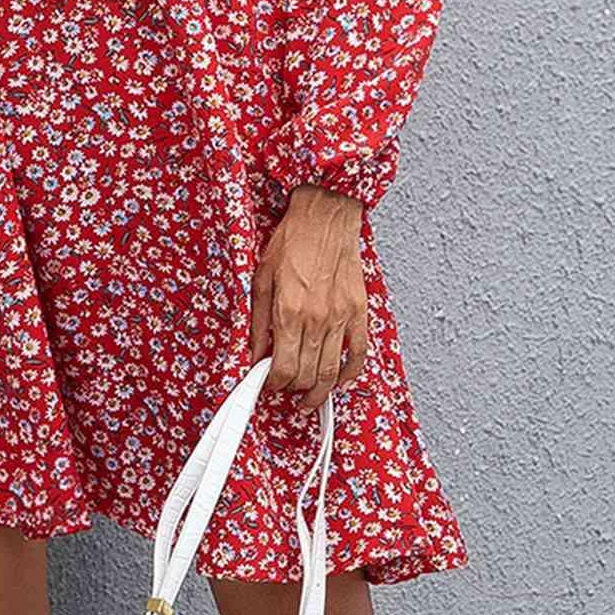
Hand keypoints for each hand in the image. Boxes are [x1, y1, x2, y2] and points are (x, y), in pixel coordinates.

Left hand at [249, 183, 367, 409]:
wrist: (325, 215)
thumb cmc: (292, 240)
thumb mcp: (261, 278)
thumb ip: (258, 321)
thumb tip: (254, 352)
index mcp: (289, 311)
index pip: (283, 368)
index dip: (272, 383)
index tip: (267, 383)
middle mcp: (317, 319)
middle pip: (307, 375)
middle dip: (293, 389)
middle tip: (284, 389)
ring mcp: (341, 317)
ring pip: (332, 371)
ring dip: (319, 391)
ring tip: (309, 398)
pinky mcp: (359, 311)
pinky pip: (359, 353)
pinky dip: (350, 373)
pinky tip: (339, 380)